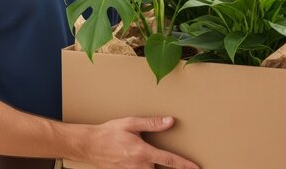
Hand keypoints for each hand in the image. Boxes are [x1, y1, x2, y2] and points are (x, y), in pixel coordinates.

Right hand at [85, 116, 199, 168]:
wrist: (89, 145)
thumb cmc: (109, 132)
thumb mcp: (131, 123)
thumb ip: (151, 123)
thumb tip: (170, 121)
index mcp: (143, 152)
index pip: (169, 160)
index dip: (185, 165)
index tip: (196, 168)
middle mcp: (139, 166)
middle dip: (167, 167)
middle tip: (174, 163)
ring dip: (153, 167)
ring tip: (151, 160)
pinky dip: (144, 168)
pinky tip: (141, 162)